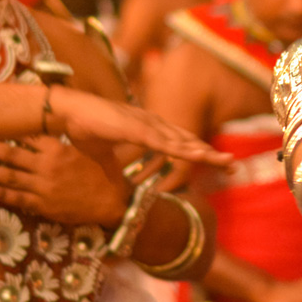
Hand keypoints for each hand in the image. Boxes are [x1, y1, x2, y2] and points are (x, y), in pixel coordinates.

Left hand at [0, 136, 127, 226]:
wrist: (113, 201)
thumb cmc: (106, 171)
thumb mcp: (93, 147)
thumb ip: (75, 136)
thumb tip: (66, 117)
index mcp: (58, 149)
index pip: (27, 136)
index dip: (8, 130)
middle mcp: (47, 167)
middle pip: (11, 155)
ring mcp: (43, 187)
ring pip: (9, 176)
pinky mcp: (42, 205)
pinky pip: (16, 198)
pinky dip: (0, 192)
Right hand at [51, 86, 232, 167]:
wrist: (67, 112)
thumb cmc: (84, 129)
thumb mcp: (106, 157)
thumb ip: (116, 170)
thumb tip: (120, 190)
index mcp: (148, 129)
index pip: (179, 141)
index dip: (198, 152)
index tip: (217, 162)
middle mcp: (152, 124)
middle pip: (187, 140)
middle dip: (210, 153)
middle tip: (233, 165)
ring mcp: (146, 124)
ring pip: (181, 141)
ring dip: (203, 152)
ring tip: (224, 161)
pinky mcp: (136, 128)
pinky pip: (163, 142)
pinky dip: (181, 149)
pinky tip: (196, 155)